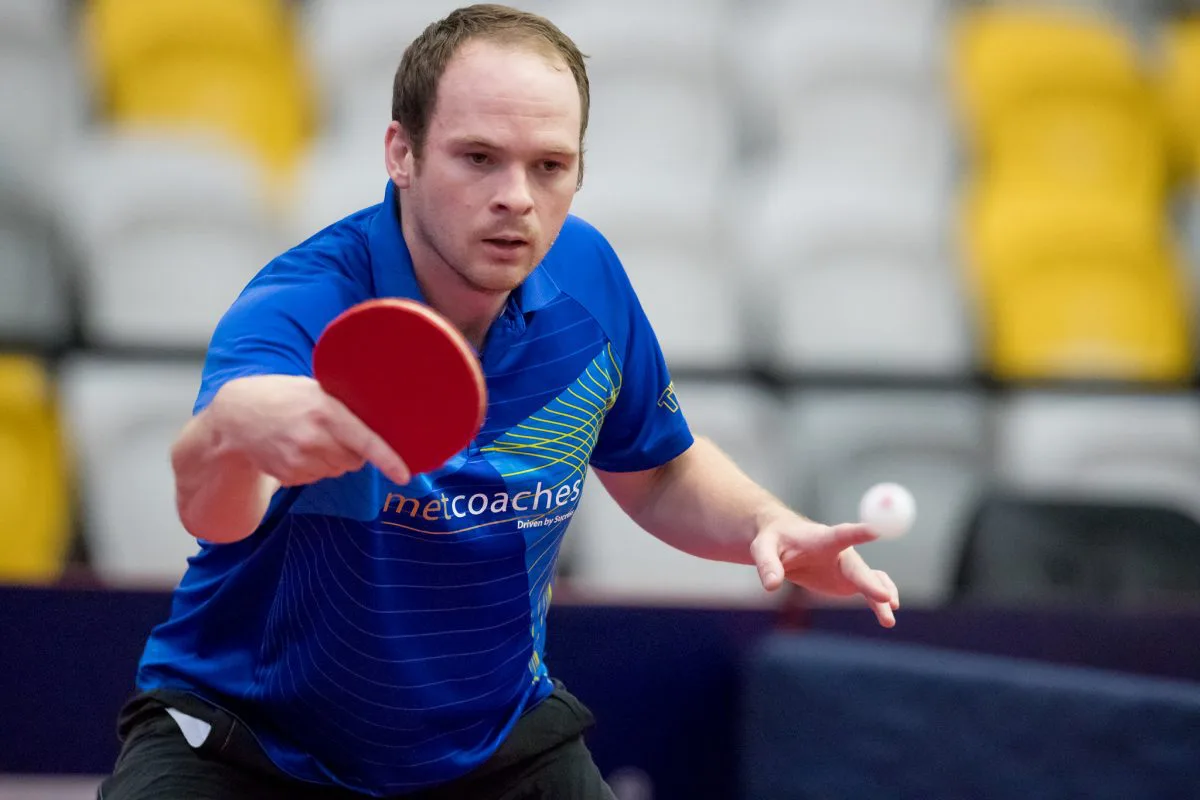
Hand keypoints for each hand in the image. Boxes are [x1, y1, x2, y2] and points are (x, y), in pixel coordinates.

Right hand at [210, 375, 409, 486]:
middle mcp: (313, 438)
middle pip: (355, 459)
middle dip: (353, 450)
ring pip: (338, 469)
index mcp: (325, 411)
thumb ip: (343, 403)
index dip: (388, 459)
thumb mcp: (313, 389)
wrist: (235, 418)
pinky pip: (319, 477)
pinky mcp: (289, 476)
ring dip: (334, 458)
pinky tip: (297, 449)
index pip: (365, 440)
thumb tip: (382, 414)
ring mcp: (299, 460)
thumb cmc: (281, 396)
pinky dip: (315, 466)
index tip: (404, 475)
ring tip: (310, 437)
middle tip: (333, 431)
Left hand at [750, 513, 899, 627]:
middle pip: (859, 567)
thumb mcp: (763, 548)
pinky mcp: (848, 581)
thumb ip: (767, 564)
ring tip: (889, 617)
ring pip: (871, 580)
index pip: (841, 534)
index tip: (876, 530)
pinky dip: (880, 603)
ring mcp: (848, 567)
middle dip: (871, 582)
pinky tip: (886, 616)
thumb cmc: (773, 540)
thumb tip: (771, 586)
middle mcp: (841, 552)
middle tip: (885, 597)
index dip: (857, 533)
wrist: (782, 543)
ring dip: (881, 596)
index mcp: (821, 538)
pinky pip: (870, 591)